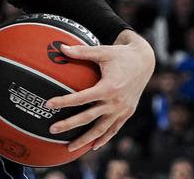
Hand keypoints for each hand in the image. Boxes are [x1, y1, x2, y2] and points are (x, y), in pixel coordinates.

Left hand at [44, 32, 155, 151]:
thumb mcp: (102, 51)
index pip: (82, 98)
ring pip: (101, 129)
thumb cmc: (120, 54)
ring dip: (85, 139)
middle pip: (89, 117)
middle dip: (69, 125)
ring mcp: (122, 110)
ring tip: (69, 147)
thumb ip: (81, 51)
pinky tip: (93, 147)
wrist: (144, 61)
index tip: (49, 105)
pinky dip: (104, 139)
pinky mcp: (127, 113)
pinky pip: (114, 129)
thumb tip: (60, 47)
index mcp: (109, 87)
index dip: (64, 102)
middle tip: (52, 130)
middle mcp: (116, 102)